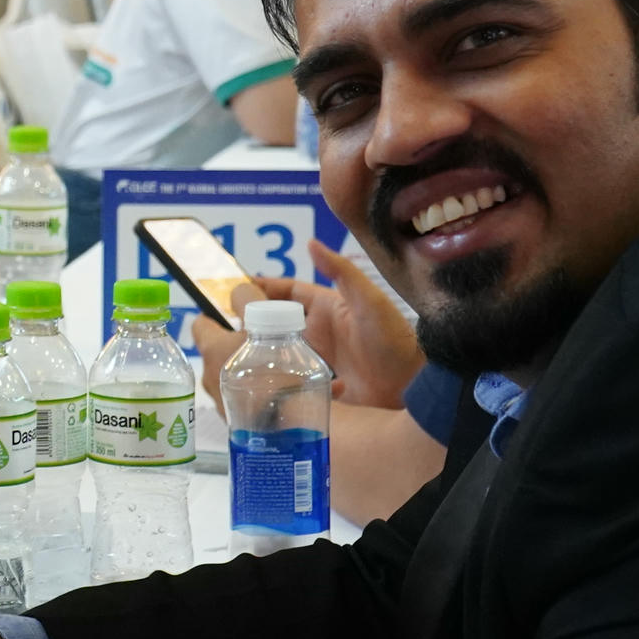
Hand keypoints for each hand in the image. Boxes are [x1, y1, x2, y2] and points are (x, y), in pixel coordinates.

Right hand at [192, 240, 423, 416]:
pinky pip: (291, 388)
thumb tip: (310, 244)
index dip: (260, 289)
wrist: (420, 394)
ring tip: (228, 362)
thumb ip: (342, 273)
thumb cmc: (397, 343)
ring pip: (279, 356)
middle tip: (218, 330)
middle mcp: (321, 335)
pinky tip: (256, 391)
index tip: (230, 292)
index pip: (286, 293)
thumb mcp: (370, 302)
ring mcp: (320, 365)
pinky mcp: (322, 393)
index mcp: (328, 309)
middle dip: (249, 325)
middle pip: (276, 325)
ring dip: (259, 357)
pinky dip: (275, 388)